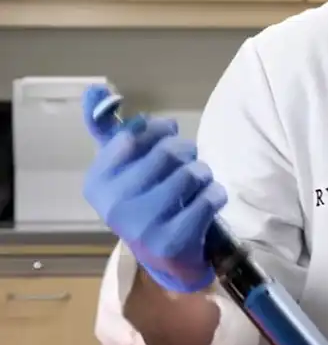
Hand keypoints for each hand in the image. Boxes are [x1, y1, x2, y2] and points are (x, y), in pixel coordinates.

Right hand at [81, 84, 225, 293]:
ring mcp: (143, 225)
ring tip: (196, 185)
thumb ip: (110, 129)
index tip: (168, 134)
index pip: (135, 134)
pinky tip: (206, 202)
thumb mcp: (123, 167)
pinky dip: (216, 194)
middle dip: (186, 151)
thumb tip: (95, 87)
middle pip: (168, 152)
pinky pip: (210, 197)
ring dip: (203, 173)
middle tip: (186, 162)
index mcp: (98, 180)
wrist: (165, 256)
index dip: (160, 129)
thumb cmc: (145, 200)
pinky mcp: (173, 240)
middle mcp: (114, 204)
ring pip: (192, 173)